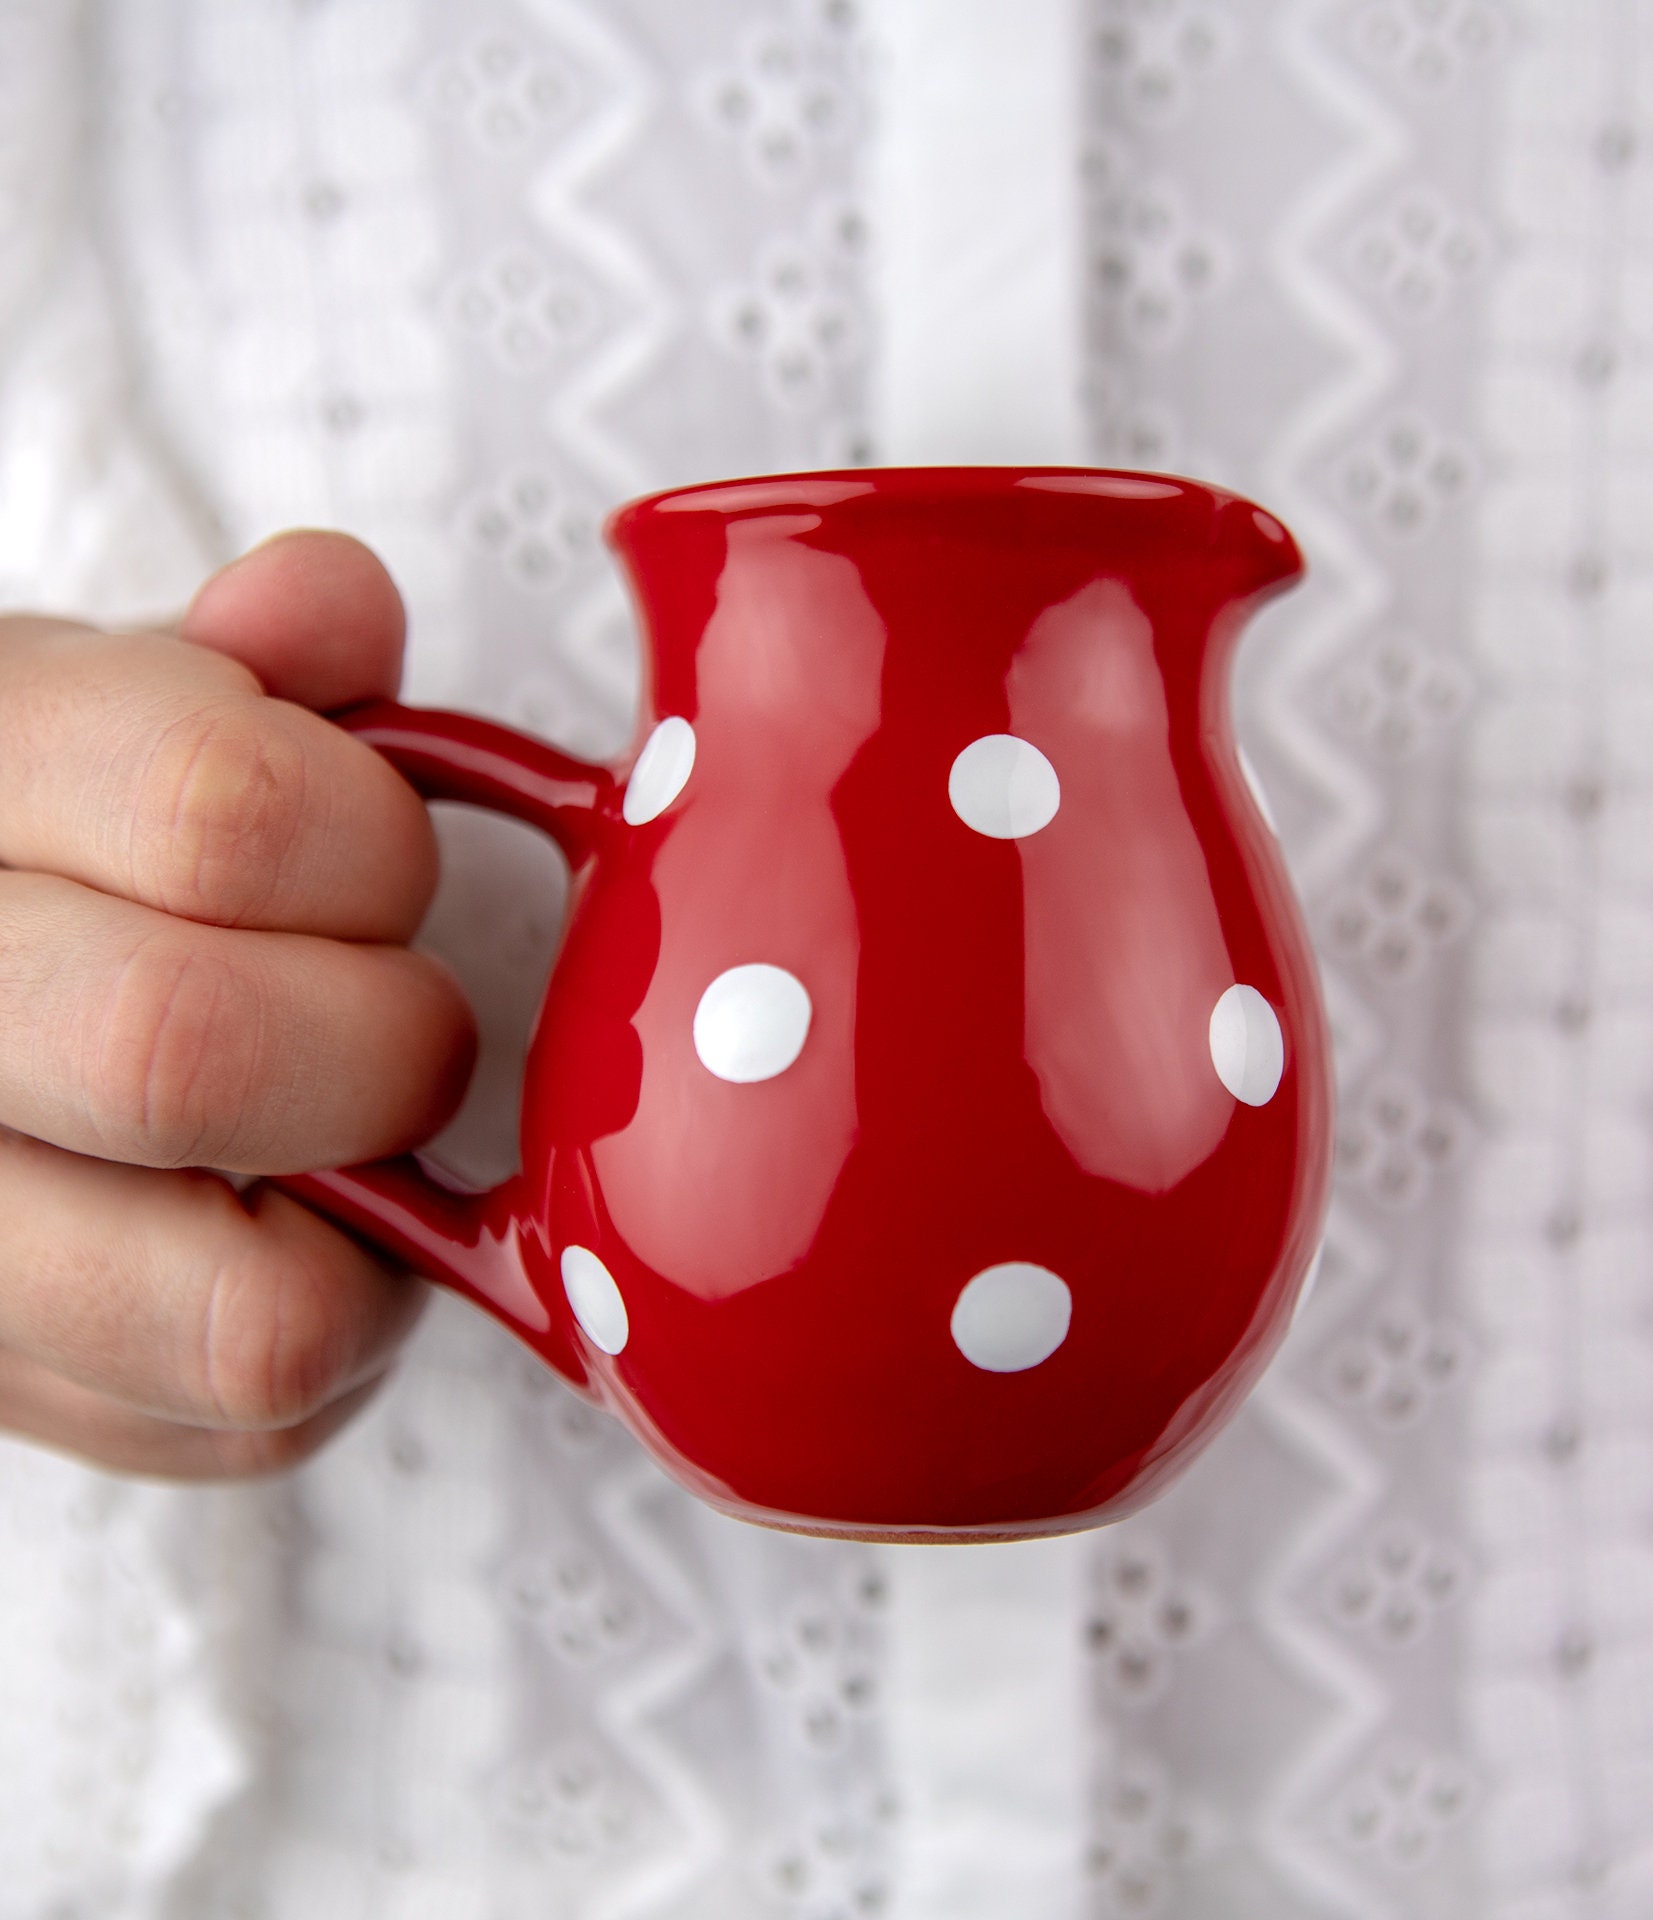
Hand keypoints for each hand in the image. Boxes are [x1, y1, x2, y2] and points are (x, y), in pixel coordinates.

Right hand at [0, 533, 474, 1476]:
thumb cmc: (51, 846)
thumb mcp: (117, 707)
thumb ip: (249, 663)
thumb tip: (333, 610)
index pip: (228, 813)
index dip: (370, 845)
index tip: (379, 864)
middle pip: (193, 1051)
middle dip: (384, 1036)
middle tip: (392, 1017)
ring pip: (246, 1313)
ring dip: (371, 1220)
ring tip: (345, 1143)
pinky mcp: (11, 1393)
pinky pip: (250, 1421)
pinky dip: (332, 1331)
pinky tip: (290, 1235)